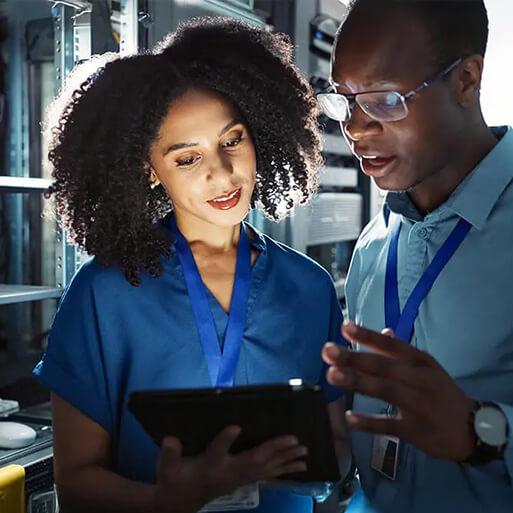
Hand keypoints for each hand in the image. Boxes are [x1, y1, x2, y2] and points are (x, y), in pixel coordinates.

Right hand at [153, 426, 307, 512]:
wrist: (179, 502)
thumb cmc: (173, 479)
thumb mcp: (166, 467)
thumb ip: (169, 454)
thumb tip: (169, 439)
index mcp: (209, 466)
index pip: (216, 452)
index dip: (225, 440)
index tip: (235, 427)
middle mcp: (228, 473)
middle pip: (253, 461)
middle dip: (274, 450)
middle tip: (295, 440)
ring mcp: (238, 479)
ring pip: (265, 469)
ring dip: (285, 460)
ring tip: (304, 453)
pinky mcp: (243, 481)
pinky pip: (267, 476)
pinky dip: (283, 470)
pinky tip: (296, 466)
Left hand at [322, 321, 475, 461]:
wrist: (472, 428)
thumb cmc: (440, 391)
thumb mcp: (425, 366)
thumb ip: (400, 352)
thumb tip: (381, 332)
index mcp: (420, 361)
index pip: (391, 345)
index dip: (367, 335)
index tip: (344, 327)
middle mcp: (419, 380)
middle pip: (383, 366)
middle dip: (354, 358)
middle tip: (327, 351)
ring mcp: (418, 405)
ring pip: (384, 390)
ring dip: (357, 382)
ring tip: (332, 375)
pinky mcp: (415, 431)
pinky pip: (389, 425)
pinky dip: (368, 422)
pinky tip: (349, 417)